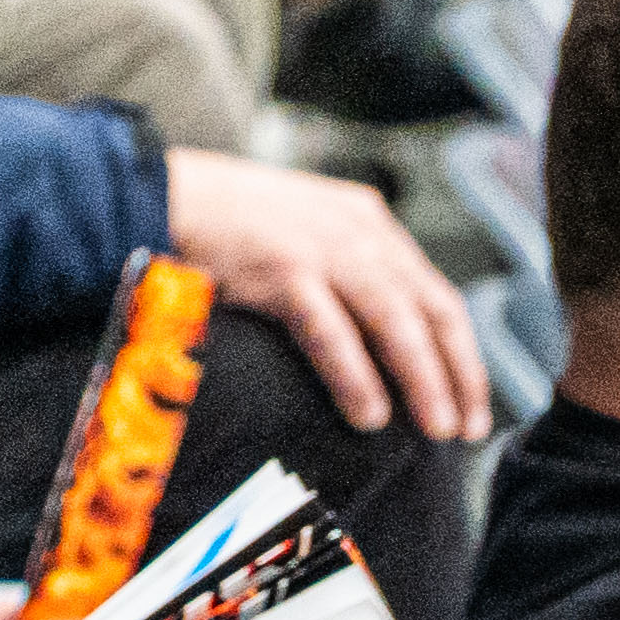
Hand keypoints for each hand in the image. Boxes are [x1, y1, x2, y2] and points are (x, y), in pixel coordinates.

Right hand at [166, 148, 490, 439]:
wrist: (149, 190)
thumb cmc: (215, 222)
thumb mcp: (295, 230)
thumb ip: (336, 268)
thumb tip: (371, 338)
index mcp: (363, 219)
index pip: (433, 292)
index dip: (460, 351)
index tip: (470, 400)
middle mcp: (354, 229)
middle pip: (429, 308)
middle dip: (457, 372)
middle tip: (466, 427)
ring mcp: (318, 247)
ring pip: (394, 319)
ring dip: (423, 379)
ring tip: (436, 428)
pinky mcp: (280, 268)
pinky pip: (331, 331)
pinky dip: (356, 375)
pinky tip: (369, 413)